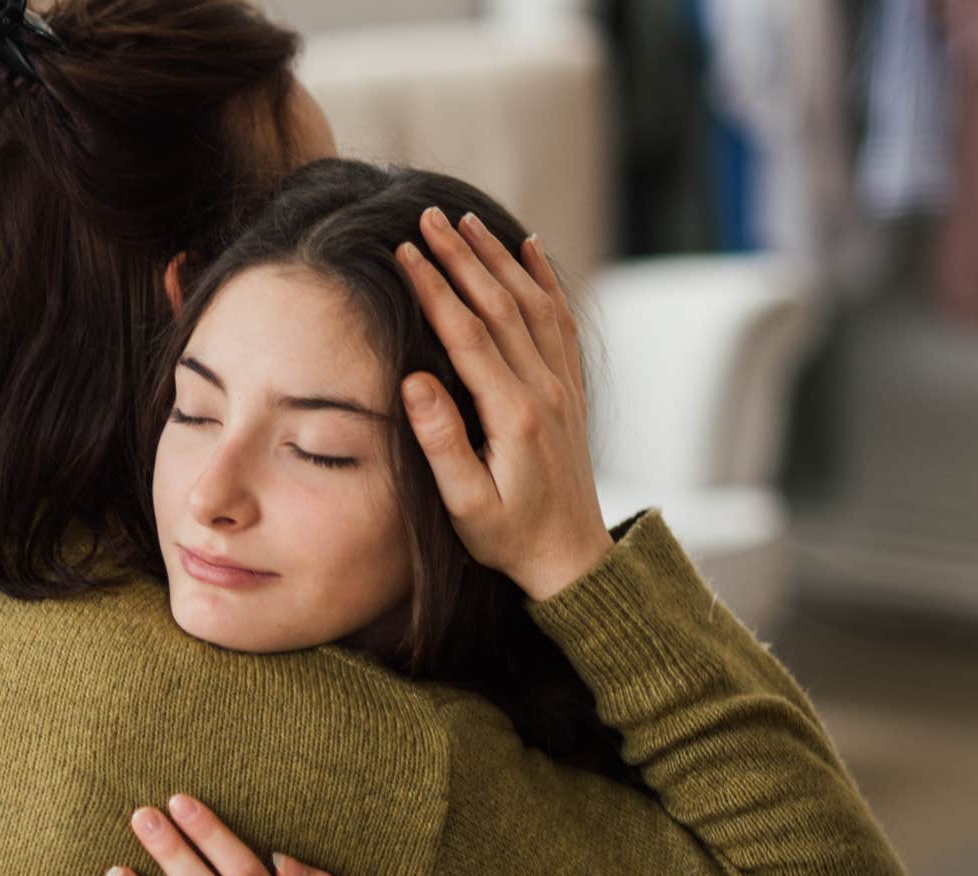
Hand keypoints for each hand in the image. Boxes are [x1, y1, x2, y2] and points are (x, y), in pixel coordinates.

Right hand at [395, 208, 612, 599]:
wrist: (572, 557)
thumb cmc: (509, 537)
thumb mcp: (466, 505)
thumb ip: (442, 443)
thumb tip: (414, 381)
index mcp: (514, 416)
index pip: (469, 335)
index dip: (435, 289)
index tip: (406, 252)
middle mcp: (544, 390)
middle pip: (500, 305)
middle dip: (462, 256)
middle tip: (427, 217)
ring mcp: (562, 385)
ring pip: (532, 303)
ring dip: (498, 257)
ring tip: (466, 219)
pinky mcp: (569, 388)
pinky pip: (560, 319)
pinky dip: (544, 278)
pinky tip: (528, 247)